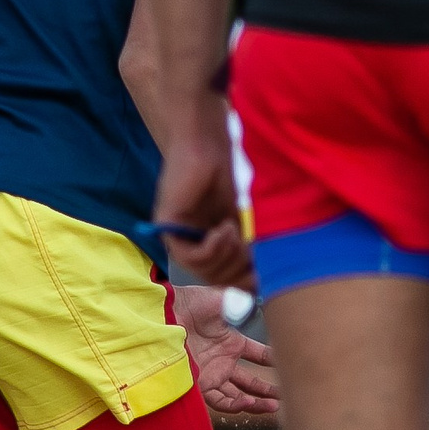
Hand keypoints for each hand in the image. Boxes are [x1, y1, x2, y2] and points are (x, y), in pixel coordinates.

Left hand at [152, 98, 255, 288]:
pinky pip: (188, 256)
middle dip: (237, 267)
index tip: (260, 274)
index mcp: (207, 243)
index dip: (242, 282)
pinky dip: (211, 248)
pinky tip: (222, 228)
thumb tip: (261, 283)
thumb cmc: (227, 175)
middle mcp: (190, 241)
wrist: (208, 145)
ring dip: (225, 254)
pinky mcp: (167, 223)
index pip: (221, 279)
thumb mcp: (243, 220)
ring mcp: (176, 233)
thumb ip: (246, 248)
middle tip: (247, 244)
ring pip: (201, 270)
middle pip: (214, 279)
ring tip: (233, 229)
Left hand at [173, 284, 278, 414]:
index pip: (259, 355)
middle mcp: (222, 361)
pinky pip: (221, 401)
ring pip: (238, 395)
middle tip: (287, 395)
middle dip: (269, 390)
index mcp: (231, 342)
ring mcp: (211, 374)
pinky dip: (235, 405)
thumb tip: (263, 307)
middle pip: (250, 381)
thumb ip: (244, 306)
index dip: (275, 361)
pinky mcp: (198, 384)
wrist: (160, 314)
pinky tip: (249, 403)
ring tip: (274, 406)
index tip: (291, 364)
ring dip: (256, 402)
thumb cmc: (186, 303)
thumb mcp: (221, 299)